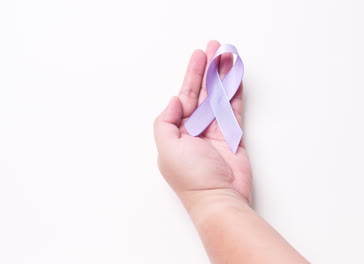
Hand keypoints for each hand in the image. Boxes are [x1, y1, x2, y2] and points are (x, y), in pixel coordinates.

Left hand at [154, 40, 251, 203]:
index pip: (186, 96)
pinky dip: (236, 92)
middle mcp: (196, 128)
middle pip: (204, 91)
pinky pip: (234, 109)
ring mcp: (216, 131)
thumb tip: (176, 100)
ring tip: (229, 55)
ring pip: (221, 97)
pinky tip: (237, 77)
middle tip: (216, 47)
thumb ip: (166, 121)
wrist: (219, 200)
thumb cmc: (191, 177)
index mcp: (178, 130)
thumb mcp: (167, 148)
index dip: (192, 75)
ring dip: (224, 76)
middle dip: (209, 69)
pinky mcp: (233, 136)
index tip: (200, 56)